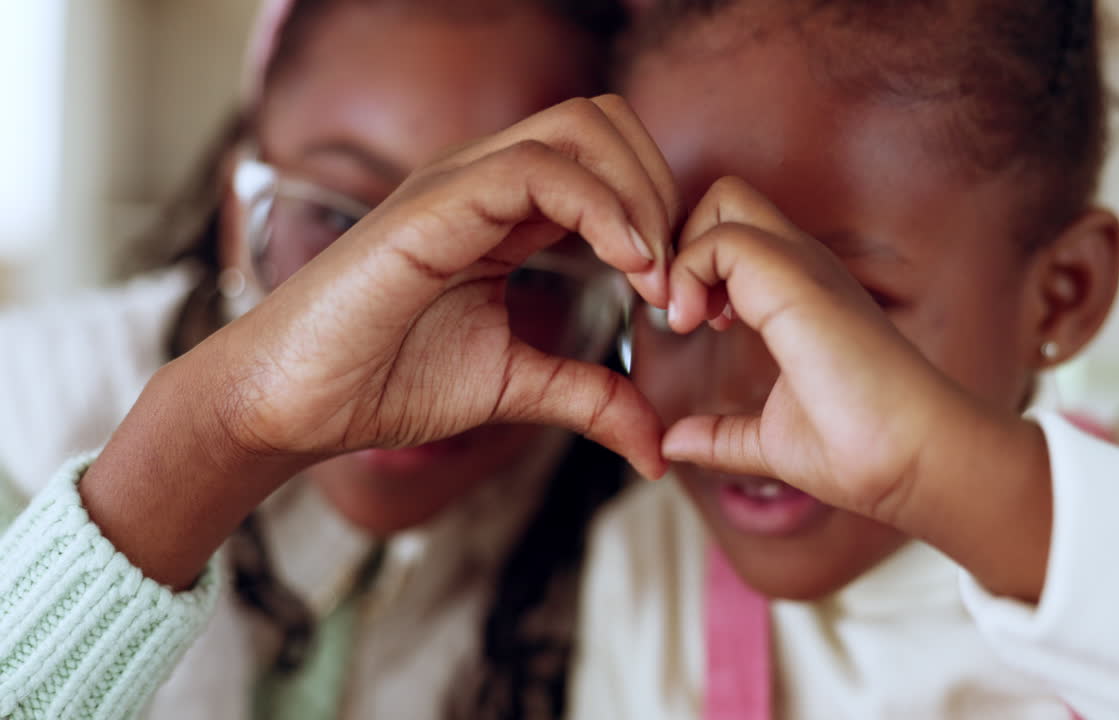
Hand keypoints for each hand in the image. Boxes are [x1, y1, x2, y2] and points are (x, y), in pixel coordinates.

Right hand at [79, 96, 680, 587]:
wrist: (293, 405)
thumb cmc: (384, 382)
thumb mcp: (515, 386)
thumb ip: (589, 397)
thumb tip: (656, 450)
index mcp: (504, 210)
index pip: (606, 161)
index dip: (659, 212)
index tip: (680, 294)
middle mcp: (484, 180)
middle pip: (604, 123)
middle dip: (661, 188)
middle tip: (675, 278)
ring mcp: (458, 183)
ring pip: (580, 128)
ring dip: (640, 194)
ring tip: (656, 276)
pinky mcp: (434, 205)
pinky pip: (536, 169)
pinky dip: (601, 208)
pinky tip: (628, 267)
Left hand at [658, 177, 956, 519]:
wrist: (913, 460)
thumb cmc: (861, 451)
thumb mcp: (770, 440)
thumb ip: (720, 436)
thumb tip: (673, 442)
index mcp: (797, 292)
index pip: (730, 234)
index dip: (692, 266)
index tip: (688, 325)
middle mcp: (801, 267)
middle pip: (724, 196)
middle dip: (679, 240)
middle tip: (674, 308)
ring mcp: (803, 267)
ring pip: (722, 199)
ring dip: (681, 254)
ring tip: (684, 320)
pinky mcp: (798, 281)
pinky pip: (723, 237)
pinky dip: (689, 272)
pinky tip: (694, 325)